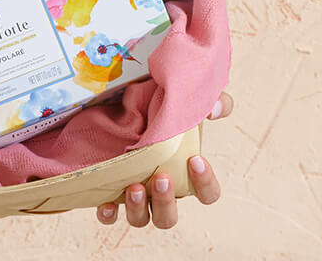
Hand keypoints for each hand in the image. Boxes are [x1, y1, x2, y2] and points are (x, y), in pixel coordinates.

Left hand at [95, 90, 232, 228]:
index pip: (207, 194)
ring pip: (141, 219)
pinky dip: (108, 213)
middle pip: (168, 217)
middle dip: (165, 201)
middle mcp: (161, 191)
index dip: (205, 184)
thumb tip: (214, 109)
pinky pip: (109, 215)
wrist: (129, 103)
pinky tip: (107, 203)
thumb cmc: (166, 108)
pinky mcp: (111, 192)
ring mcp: (136, 195)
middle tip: (161, 177)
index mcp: (185, 177)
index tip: (195, 160)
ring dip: (138, 208)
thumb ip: (214, 101)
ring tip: (134, 187)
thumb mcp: (191, 102)